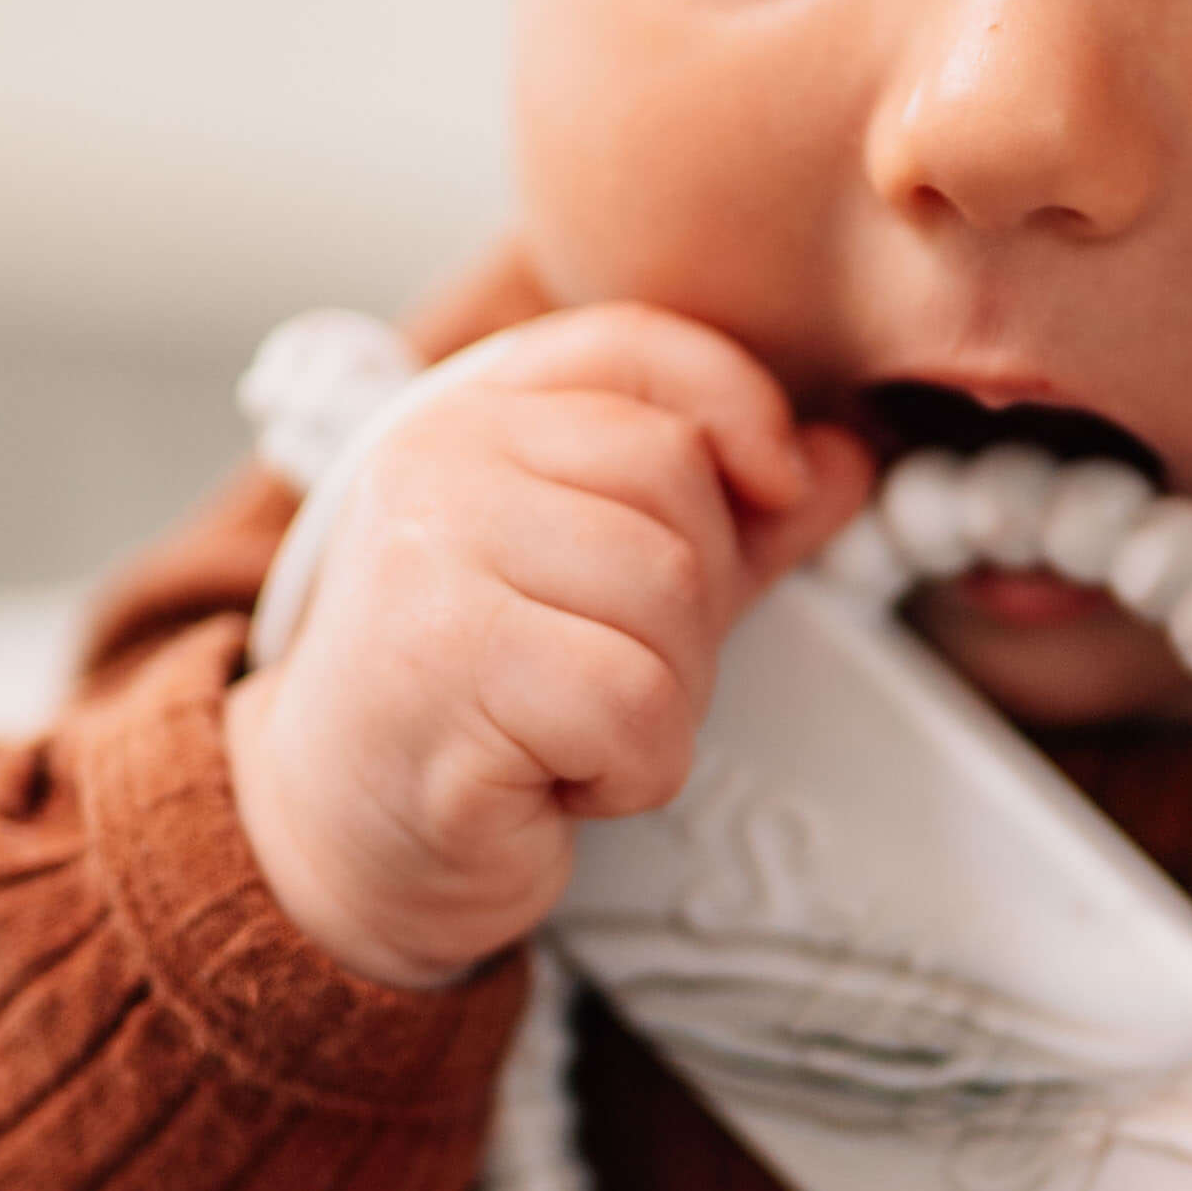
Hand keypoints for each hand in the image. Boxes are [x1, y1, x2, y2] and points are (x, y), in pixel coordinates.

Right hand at [226, 304, 873, 990]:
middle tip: (607, 673)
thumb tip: (846, 457)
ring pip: (667, 593)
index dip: (738, 405)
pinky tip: (558, 777)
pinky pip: (636, 701)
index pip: (638, 347)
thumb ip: (728, 516)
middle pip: (675, 482)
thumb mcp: (613, 586)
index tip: (778, 484)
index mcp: (468, 412)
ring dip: (663, 697)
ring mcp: (429, 556)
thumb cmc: (483, 707)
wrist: (345, 843)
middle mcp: (435, 460)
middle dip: (692, 603)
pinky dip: (631, 767)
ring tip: (572, 727)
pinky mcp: (445, 667)